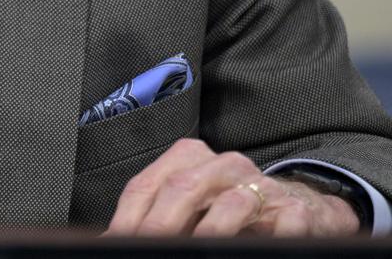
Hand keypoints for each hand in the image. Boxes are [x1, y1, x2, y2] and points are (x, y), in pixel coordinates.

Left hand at [104, 138, 360, 236]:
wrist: (297, 208)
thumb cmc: (227, 209)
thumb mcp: (188, 206)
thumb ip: (154, 216)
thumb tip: (111, 241)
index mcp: (187, 158)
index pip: (146, 185)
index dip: (127, 217)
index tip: (115, 241)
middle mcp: (222, 165)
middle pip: (182, 189)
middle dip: (160, 225)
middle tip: (146, 248)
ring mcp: (260, 185)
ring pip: (230, 205)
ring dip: (209, 234)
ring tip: (194, 252)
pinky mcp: (294, 209)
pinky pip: (281, 223)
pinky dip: (266, 238)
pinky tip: (249, 249)